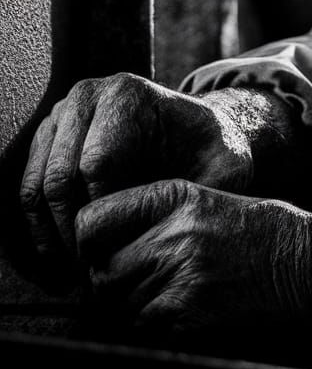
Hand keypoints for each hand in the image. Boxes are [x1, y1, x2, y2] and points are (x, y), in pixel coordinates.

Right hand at [19, 74, 264, 257]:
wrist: (194, 130)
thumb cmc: (210, 150)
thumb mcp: (227, 164)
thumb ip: (214, 188)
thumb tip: (186, 224)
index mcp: (128, 95)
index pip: (96, 165)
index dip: (104, 217)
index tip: (118, 252)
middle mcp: (89, 95)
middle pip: (61, 177)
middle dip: (73, 232)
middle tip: (91, 272)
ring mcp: (63, 113)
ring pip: (37, 185)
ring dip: (51, 234)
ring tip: (76, 270)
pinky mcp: (49, 134)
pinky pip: (27, 185)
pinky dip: (38, 224)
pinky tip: (61, 255)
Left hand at [76, 181, 303, 341]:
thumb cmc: (267, 234)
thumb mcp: (213, 203)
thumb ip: (162, 217)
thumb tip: (109, 243)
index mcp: (178, 196)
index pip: (95, 220)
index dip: (90, 242)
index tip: (102, 251)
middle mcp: (174, 234)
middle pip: (101, 270)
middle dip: (108, 282)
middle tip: (132, 284)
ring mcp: (181, 278)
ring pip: (116, 305)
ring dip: (128, 309)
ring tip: (163, 300)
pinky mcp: (188, 318)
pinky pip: (141, 329)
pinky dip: (150, 329)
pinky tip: (181, 316)